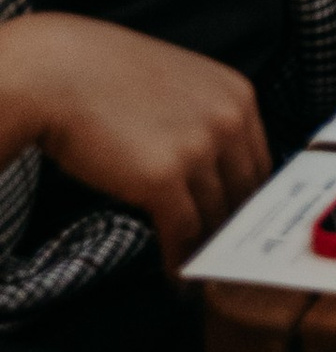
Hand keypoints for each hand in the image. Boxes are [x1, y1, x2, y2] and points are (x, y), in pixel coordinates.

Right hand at [0, 11, 267, 270]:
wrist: (61, 74)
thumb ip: (206, 121)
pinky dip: (179, 261)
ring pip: (215, 218)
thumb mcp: (181, 85)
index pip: (259, 164)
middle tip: (220, 260)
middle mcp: (229, 121)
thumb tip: (215, 172)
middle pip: (244, 195)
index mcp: (238, 96)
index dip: (247, 202)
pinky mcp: (164, 179)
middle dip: (231, 231)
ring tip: (197, 275)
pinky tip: (173, 276)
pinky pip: (182, 233)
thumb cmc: (110, 78)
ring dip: (205, 251)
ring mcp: (199, 150)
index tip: (237, 228)